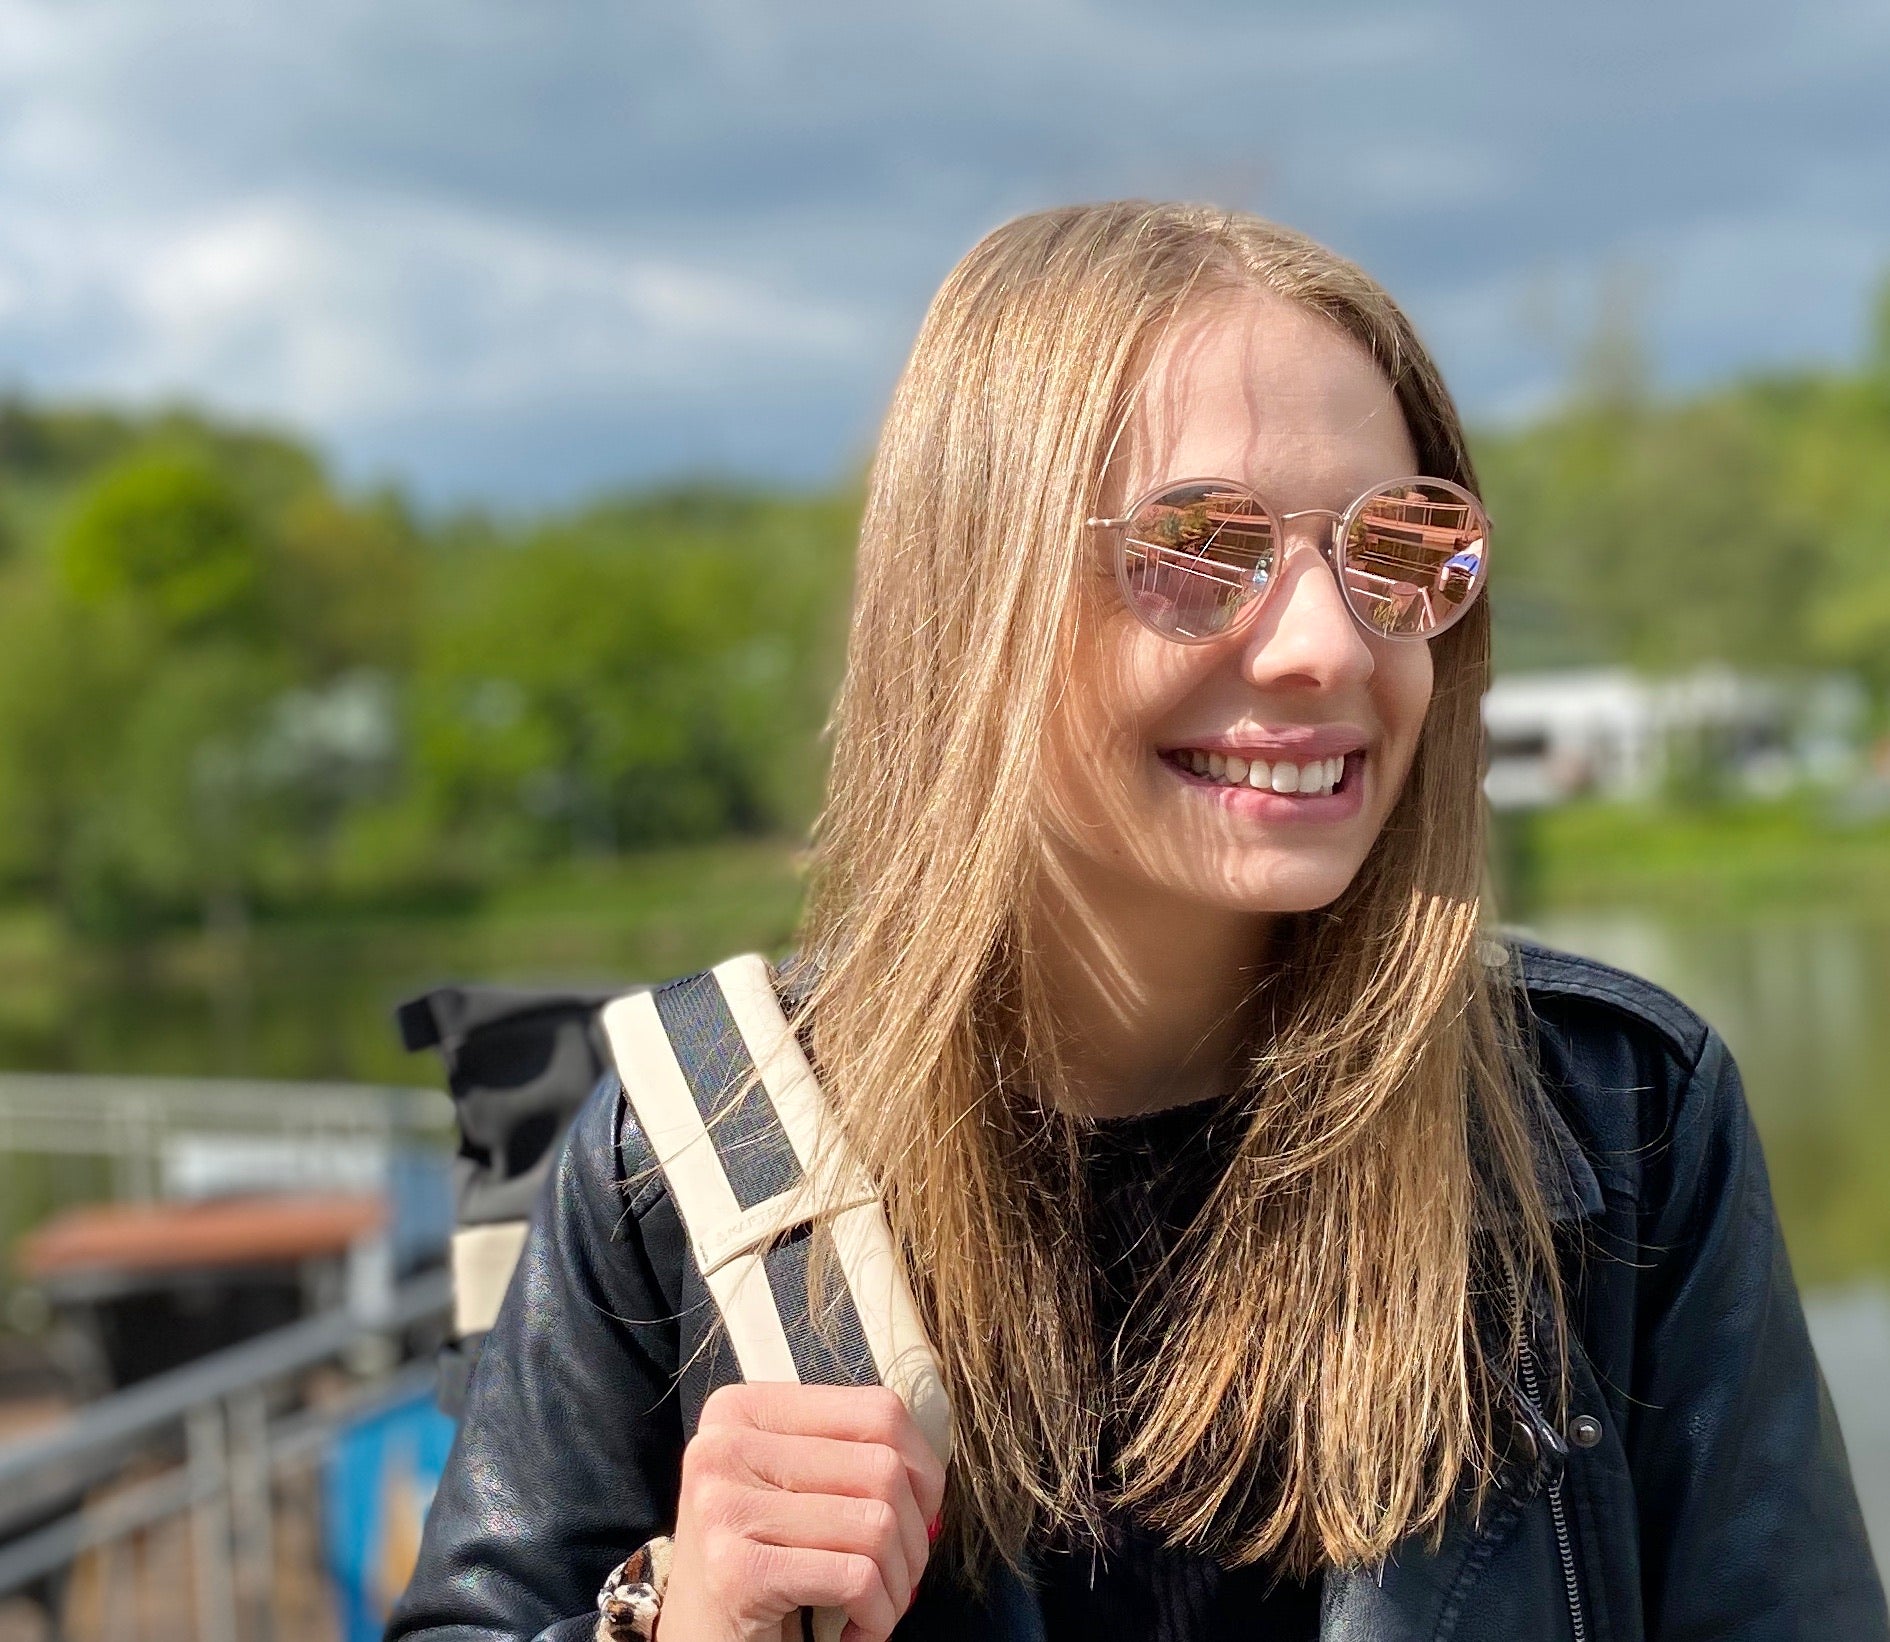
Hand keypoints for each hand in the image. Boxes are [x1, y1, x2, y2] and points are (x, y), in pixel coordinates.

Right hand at [654, 1383, 946, 1641]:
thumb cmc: (761, 1566)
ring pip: (877, 1524)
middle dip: (914, 1538)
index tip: (915, 1517)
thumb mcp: (792, 1487)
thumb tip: (930, 1471)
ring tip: (873, 1608)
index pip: (878, 1410)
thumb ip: (846, 1453)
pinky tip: (854, 1632)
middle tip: (895, 1579)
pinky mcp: (737, 1570)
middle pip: (882, 1468)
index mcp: (742, 1409)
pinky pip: (857, 1577)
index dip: (922, 1470)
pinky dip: (876, 1616)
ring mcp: (725, 1506)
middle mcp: (723, 1446)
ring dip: (896, 1585)